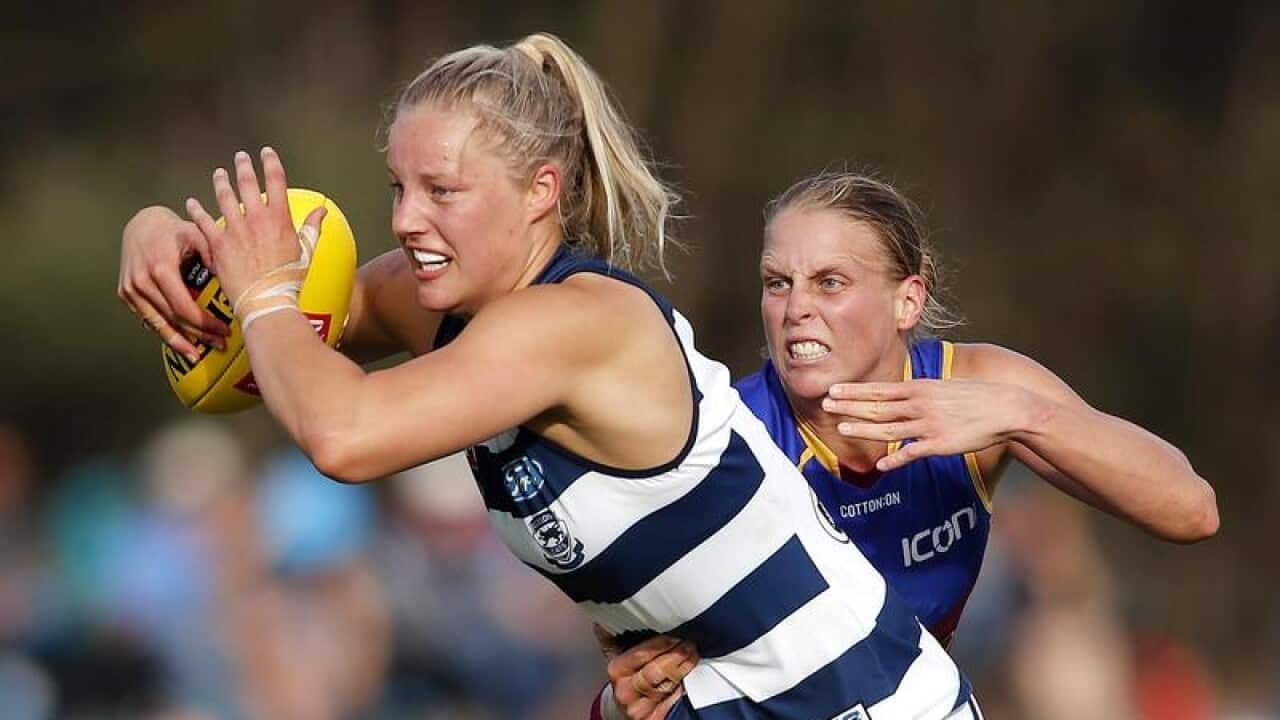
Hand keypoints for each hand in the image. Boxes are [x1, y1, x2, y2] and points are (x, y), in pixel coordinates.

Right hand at [118, 205, 229, 362]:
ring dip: (178, 342)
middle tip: (219, 345)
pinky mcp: (125, 293)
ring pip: (158, 324)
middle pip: (173, 319)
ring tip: (196, 355)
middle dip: (198, 335)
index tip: (224, 331)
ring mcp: (130, 289)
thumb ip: (214, 254)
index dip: (205, 324)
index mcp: (160, 269)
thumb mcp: (197, 235)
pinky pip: (148, 318)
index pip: (184, 307)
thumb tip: (230, 278)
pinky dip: (164, 331)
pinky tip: (179, 341)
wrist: (141, 224)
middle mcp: (141, 282)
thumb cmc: (173, 230)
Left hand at [185, 147, 324, 313]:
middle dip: (243, 166)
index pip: (276, 180)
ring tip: (219, 174)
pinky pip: (203, 221)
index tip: (266, 153)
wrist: (266, 300)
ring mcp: (236, 230)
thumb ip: (313, 228)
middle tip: (240, 158)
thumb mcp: (306, 252)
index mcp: (279, 218)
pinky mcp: (218, 244)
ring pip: (224, 196)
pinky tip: (192, 203)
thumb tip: (322, 211)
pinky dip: (196, 210)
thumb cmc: (289, 280)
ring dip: (221, 182)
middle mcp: (256, 219)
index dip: (271, 162)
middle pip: (248, 183)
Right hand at [594, 626, 697, 719]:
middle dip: (678, 654)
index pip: (642, 653)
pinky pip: (673, 701)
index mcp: (616, 669)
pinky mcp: (653, 719)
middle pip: (657, 670)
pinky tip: (690, 675)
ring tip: (693, 654)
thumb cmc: (626, 672)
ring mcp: (639, 708)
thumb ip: (614, 632)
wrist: (625, 703)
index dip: (662, 642)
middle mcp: (625, 690)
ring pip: (667, 685)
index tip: (677, 632)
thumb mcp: (616, 651)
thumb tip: (610, 611)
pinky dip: (684, 686)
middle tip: (691, 642)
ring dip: (685, 668)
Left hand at [824, 379, 1029, 470]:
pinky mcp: (941, 444)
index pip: (879, 389)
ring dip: (864, 430)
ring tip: (841, 430)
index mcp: (920, 388)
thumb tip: (900, 392)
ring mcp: (929, 425)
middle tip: (825, 405)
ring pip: (889, 429)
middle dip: (850, 406)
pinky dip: (896, 459)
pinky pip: (914, 453)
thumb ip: (919, 391)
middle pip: (878, 406)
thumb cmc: (974, 397)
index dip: (854, 391)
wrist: (1006, 408)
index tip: (832, 390)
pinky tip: (880, 465)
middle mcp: (920, 404)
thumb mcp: (942, 386)